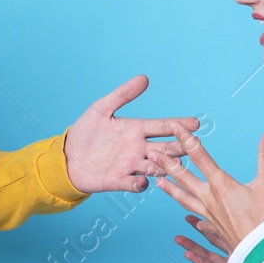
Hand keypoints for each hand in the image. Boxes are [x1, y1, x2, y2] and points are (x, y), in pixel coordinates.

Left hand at [63, 74, 200, 193]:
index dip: (179, 125)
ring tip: (173, 162)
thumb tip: (144, 78)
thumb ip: (122, 94)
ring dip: (164, 165)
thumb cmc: (85, 132)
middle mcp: (138, 149)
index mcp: (137, 130)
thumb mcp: (101, 109)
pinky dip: (140, 184)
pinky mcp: (119, 180)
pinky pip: (133, 184)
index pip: (162, 127)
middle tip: (193, 145)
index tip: (196, 123)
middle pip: (165, 148)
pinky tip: (143, 181)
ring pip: (155, 167)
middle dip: (180, 147)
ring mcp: (130, 166)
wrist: (67, 156)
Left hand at [148, 122, 263, 262]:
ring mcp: (208, 213)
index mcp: (221, 185)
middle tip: (151, 153)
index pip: (200, 156)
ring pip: (183, 198)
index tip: (175, 126)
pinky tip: (184, 213)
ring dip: (169, 187)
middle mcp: (210, 198)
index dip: (186, 139)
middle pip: (183, 177)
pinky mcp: (212, 226)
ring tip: (157, 180)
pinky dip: (186, 210)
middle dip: (167, 163)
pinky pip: (194, 214)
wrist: (261, 252)